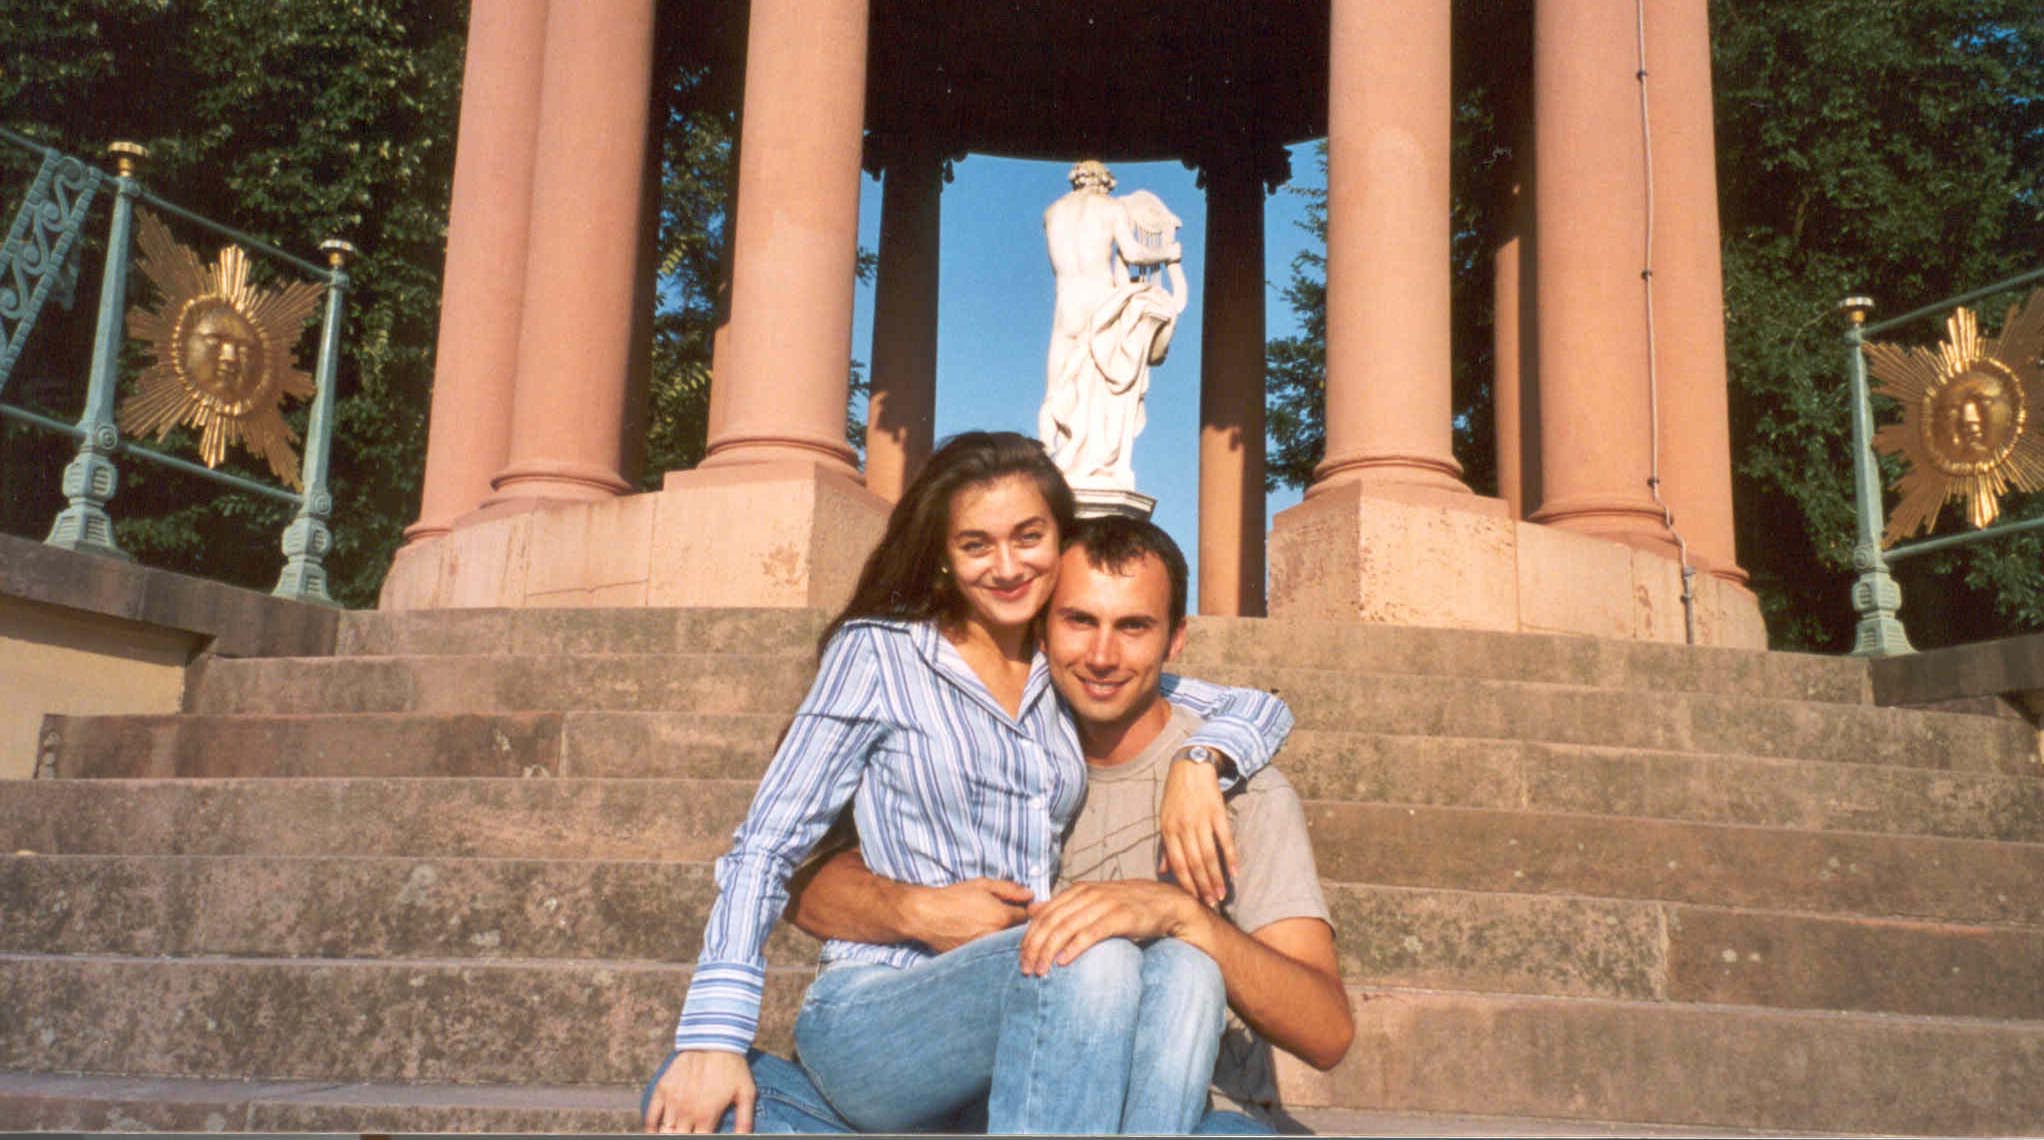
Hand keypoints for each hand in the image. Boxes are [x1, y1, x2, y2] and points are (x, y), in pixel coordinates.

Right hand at [644, 1049, 753, 1133]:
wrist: (714, 1038)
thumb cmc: (733, 1067)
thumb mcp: (746, 1093)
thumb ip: (744, 1120)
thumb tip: (744, 1138)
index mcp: (706, 1117)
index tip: (702, 1135)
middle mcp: (686, 1112)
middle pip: (679, 1139)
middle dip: (685, 1138)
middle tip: (691, 1132)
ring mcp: (672, 1101)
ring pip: (664, 1132)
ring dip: (670, 1134)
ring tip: (677, 1131)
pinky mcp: (662, 1090)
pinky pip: (650, 1117)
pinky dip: (651, 1128)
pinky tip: (656, 1132)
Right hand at [903, 878, 1032, 952]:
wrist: (927, 915)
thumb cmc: (954, 897)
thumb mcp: (983, 885)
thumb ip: (1010, 889)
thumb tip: (1030, 895)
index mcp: (1003, 917)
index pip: (1027, 918)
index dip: (1026, 912)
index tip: (1021, 909)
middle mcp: (997, 936)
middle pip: (1019, 934)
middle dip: (1018, 927)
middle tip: (1007, 919)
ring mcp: (986, 950)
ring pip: (1005, 945)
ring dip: (1005, 939)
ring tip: (993, 929)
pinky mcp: (975, 958)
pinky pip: (991, 953)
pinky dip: (992, 948)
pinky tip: (983, 939)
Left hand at [1018, 880, 1208, 975]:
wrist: (1164, 904)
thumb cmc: (1124, 907)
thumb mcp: (1091, 902)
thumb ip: (1062, 906)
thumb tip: (1032, 909)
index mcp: (1078, 890)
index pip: (1043, 914)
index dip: (1028, 937)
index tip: (1020, 958)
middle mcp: (1088, 894)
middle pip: (1051, 922)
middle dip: (1034, 948)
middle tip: (1026, 970)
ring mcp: (1104, 904)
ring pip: (1066, 928)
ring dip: (1049, 952)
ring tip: (1040, 972)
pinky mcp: (1120, 917)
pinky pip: (1090, 933)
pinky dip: (1074, 948)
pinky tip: (1063, 962)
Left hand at [1159, 755, 1238, 906]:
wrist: (1190, 766)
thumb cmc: (1175, 795)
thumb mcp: (1164, 819)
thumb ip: (1166, 847)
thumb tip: (1163, 872)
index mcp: (1168, 830)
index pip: (1178, 864)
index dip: (1187, 885)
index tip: (1194, 902)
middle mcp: (1183, 827)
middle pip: (1194, 864)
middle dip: (1203, 887)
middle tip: (1212, 906)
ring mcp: (1201, 819)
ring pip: (1209, 855)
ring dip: (1216, 877)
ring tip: (1222, 895)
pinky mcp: (1217, 812)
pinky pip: (1224, 839)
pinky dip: (1230, 856)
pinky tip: (1234, 872)